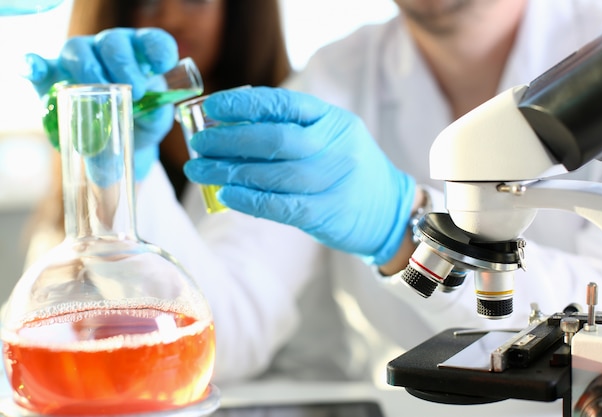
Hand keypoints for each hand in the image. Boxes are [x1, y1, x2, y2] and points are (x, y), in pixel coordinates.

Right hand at [24, 27, 177, 179]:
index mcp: (142, 55)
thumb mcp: (154, 121)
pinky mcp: (53, 74)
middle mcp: (111, 49)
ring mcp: (81, 58)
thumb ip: (157, 115)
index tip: (162, 67)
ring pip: (78, 49)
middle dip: (124, 64)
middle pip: (114, 43)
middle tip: (135, 90)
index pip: (153, 41)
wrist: (117, 141)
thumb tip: (152, 111)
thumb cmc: (141, 122)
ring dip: (88, 68)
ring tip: (99, 90)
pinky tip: (35, 71)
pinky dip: (34, 64)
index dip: (158, 49)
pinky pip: (39, 64)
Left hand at [183, 87, 415, 264]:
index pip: (283, 104)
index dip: (243, 104)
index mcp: (333, 120)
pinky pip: (280, 205)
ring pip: (273, 174)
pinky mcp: (326, 213)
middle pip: (274, 139)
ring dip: (229, 172)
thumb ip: (289, 129)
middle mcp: (336, 147)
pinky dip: (248, 199)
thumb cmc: (347, 168)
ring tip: (200, 170)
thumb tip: (228, 127)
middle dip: (229, 140)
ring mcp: (333, 181)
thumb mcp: (330, 137)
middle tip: (198, 143)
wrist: (389, 210)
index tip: (212, 108)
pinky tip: (225, 194)